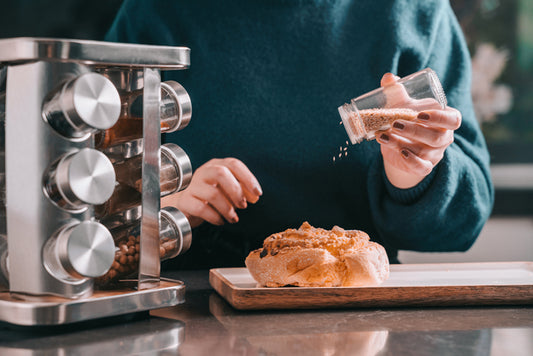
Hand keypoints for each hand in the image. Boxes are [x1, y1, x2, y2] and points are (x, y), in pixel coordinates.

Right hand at [161, 158, 261, 227]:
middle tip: (243, 205)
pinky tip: (221, 221)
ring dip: (228, 209)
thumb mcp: (228, 191)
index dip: (248, 178)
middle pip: (221, 173)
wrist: (187, 207)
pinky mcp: (185, 201)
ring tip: (233, 218)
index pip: (234, 164)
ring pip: (213, 194)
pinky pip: (202, 209)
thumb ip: (242, 191)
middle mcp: (204, 172)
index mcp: (216, 165)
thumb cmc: (211, 197)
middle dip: (236, 191)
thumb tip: (255, 196)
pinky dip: (215, 217)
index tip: (258, 193)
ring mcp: (193, 186)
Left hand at [376, 73, 461, 188]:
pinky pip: (423, 168)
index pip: (454, 120)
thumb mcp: (402, 104)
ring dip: (402, 143)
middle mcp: (443, 137)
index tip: (420, 115)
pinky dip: (411, 161)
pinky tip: (399, 153)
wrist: (399, 145)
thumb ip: (396, 90)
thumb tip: (388, 77)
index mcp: (444, 119)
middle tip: (395, 124)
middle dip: (415, 131)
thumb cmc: (406, 119)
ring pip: (425, 151)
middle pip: (438, 137)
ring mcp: (435, 154)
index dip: (440, 118)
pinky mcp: (424, 166)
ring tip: (383, 135)